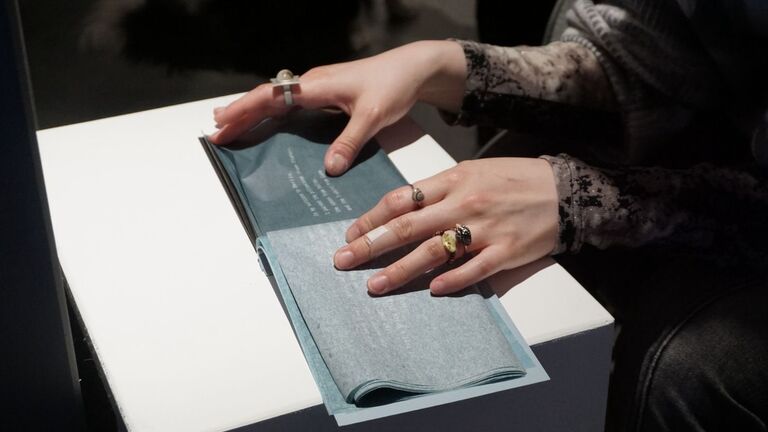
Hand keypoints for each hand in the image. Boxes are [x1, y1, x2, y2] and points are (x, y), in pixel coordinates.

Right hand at [210, 40, 465, 174]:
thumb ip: (350, 141)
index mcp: (316, 85)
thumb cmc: (393, 86)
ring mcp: (318, 89)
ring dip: (253, 114)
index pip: (271, 96)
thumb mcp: (373, 115)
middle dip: (239, 114)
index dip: (244, 110)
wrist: (412, 69)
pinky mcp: (326, 96)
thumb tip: (329, 169)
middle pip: (266, 98)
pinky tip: (267, 127)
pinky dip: (272, 116)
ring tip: (229, 129)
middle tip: (215, 133)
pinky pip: (291, 106)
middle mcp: (312, 84)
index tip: (222, 124)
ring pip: (276, 101)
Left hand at [333, 158, 558, 294]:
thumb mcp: (472, 171)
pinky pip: (474, 269)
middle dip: (371, 245)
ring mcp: (485, 229)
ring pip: (434, 252)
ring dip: (400, 271)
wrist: (564, 190)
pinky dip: (452, 280)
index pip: (401, 199)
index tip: (351, 233)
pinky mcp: (506, 252)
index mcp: (453, 179)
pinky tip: (432, 291)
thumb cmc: (513, 180)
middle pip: (408, 227)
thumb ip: (438, 189)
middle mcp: (464, 203)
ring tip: (375, 286)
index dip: (372, 217)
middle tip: (343, 261)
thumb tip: (401, 208)